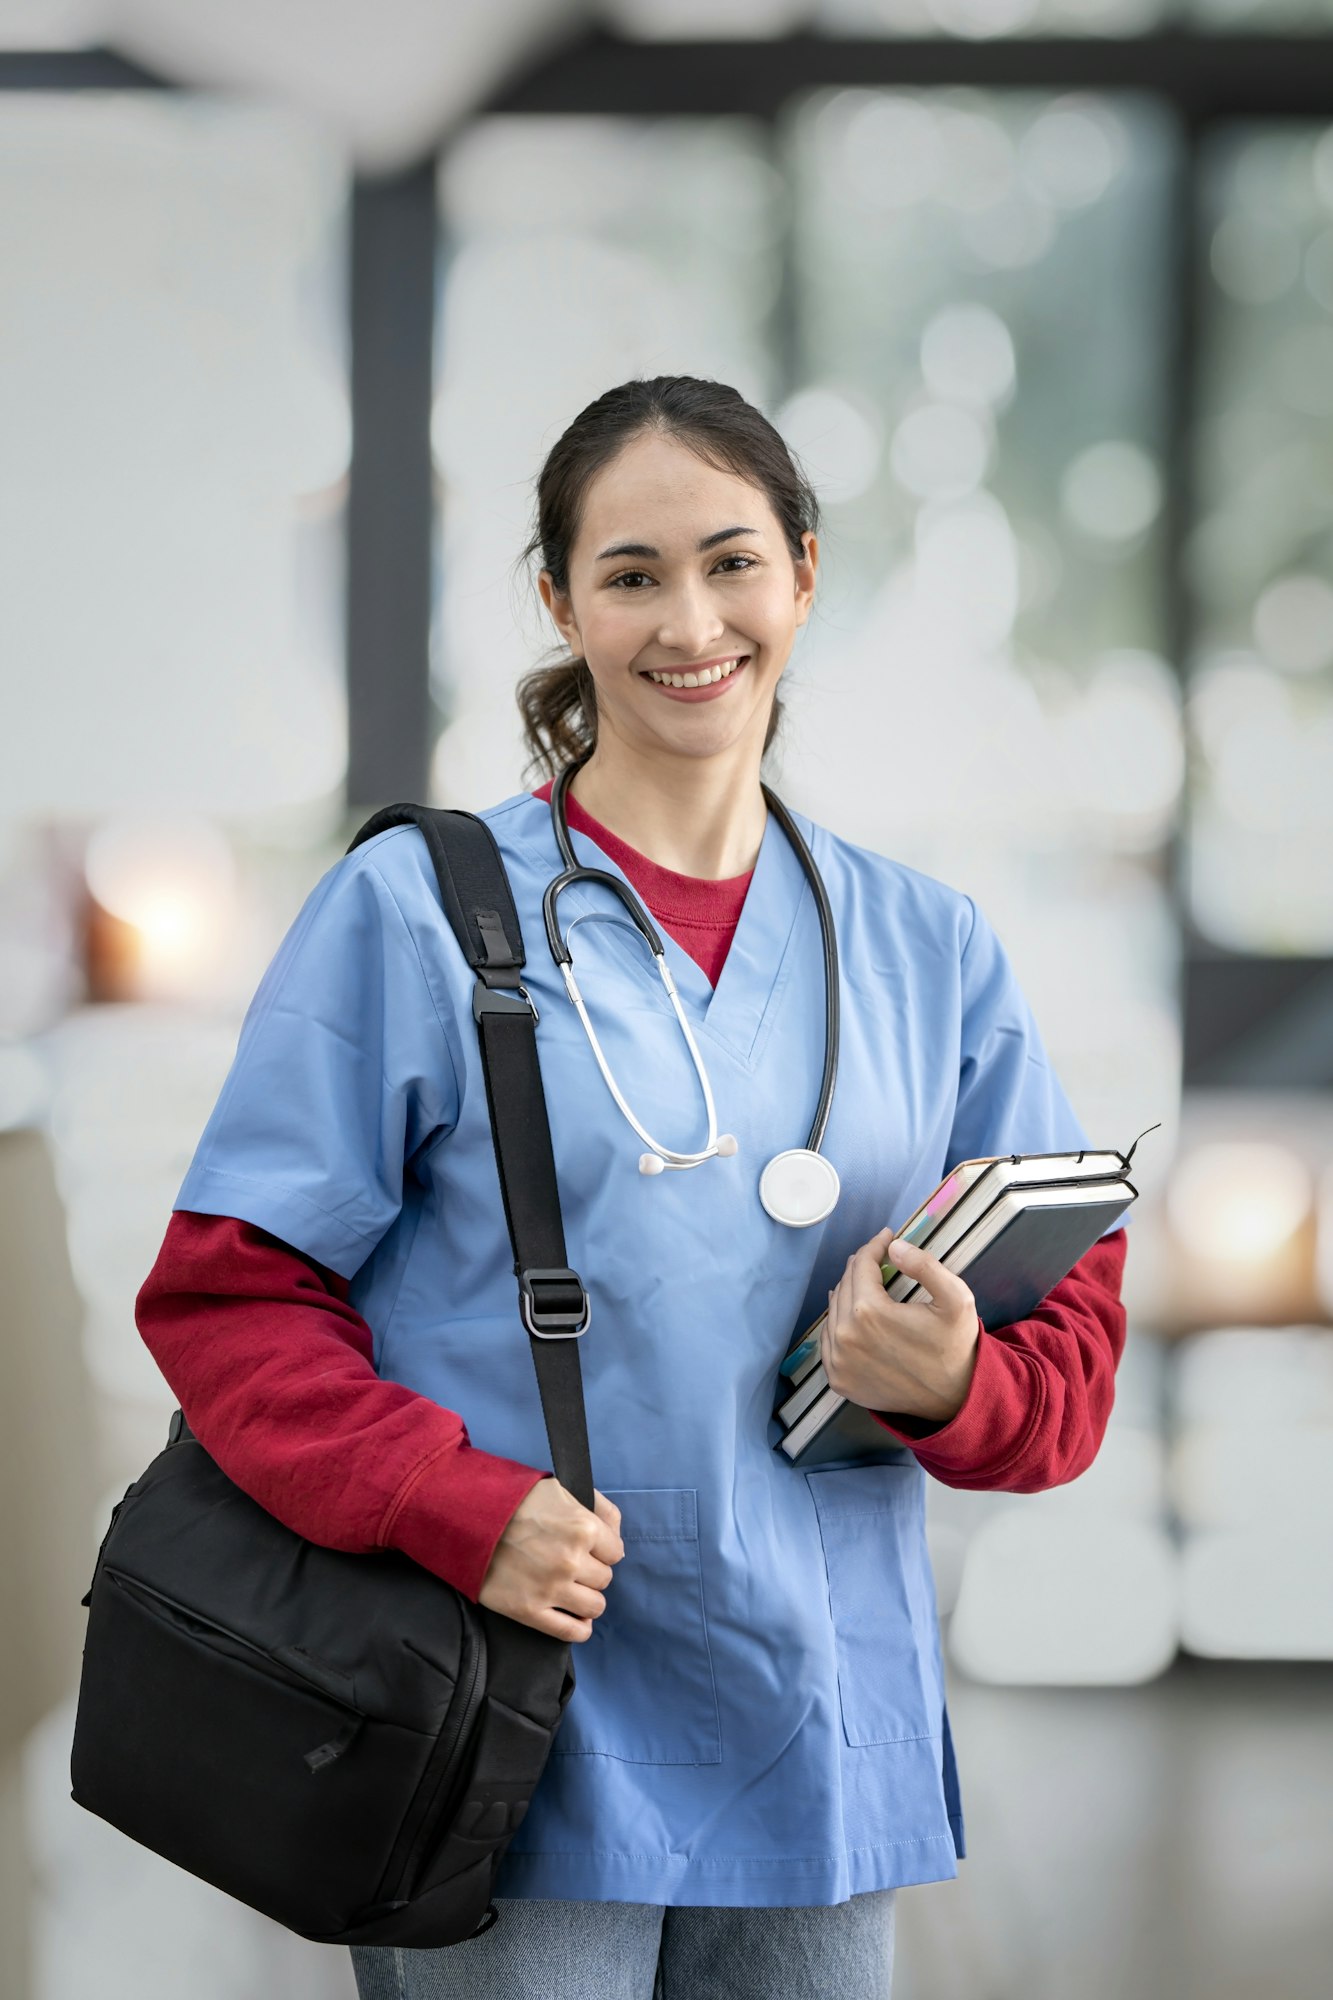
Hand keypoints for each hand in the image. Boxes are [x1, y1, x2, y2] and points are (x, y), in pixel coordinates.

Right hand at [478, 1479, 623, 1642]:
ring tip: (572, 1590)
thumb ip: (598, 1507)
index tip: (590, 1549)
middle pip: (604, 1579)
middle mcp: (572, 1561)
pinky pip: (570, 1632)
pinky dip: (579, 1628)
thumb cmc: (515, 1500)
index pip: (615, 1552)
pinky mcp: (530, 1611)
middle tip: (574, 1565)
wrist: (468, 1518)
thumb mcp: (561, 1489)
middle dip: (592, 1572)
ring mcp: (552, 1588)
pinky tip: (575, 1619)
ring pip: (594, 1607)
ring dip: (587, 1599)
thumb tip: (616, 1536)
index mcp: (583, 1528)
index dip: (603, 1550)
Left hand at [821, 1227, 980, 1426]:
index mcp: (869, 1313)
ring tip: (864, 1280)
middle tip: (877, 1256)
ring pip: (834, 1311)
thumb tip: (894, 1248)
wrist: (954, 1400)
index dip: (875, 1246)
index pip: (862, 1265)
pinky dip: (839, 1322)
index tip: (886, 1237)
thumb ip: (926, 1266)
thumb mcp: (956, 1299)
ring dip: (849, 1292)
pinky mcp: (838, 1379)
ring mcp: (838, 1362)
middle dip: (862, 1266)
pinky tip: (852, 1315)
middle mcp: (845, 1336)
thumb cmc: (956, 1346)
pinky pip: (829, 1340)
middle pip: (845, 1286)